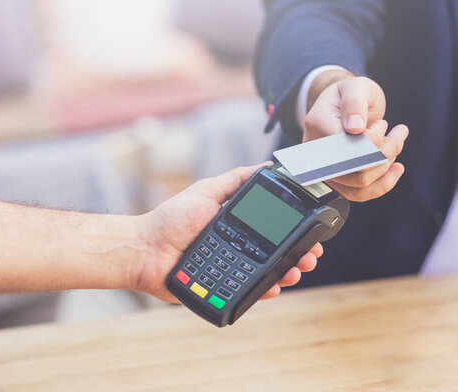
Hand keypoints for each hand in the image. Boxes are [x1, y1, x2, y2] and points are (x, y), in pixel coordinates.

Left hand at [134, 163, 322, 301]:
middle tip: (310, 255)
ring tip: (297, 269)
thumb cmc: (172, 219)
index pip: (275, 229)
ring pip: (269, 273)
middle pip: (278, 253)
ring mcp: (234, 268)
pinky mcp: (224, 288)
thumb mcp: (207, 190)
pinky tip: (276, 285)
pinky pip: (250, 291)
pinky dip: (266, 290)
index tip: (312, 233)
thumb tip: (267, 165)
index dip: (296, 232)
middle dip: (300, 254)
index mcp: (240, 226)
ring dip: (289, 272)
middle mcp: (241, 247)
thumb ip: (236, 179)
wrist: (145, 250)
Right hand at [303, 72, 408, 201]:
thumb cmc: (351, 94)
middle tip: (397, 133)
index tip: (382, 125)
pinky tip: (396, 168)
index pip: (347, 146)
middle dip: (385, 153)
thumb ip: (354, 102)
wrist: (346, 106)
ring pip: (359, 184)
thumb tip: (355, 127)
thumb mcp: (356, 87)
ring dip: (386, 165)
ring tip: (396, 142)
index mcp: (317, 124)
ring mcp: (325, 168)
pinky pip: (359, 194)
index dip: (373, 141)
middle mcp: (315, 151)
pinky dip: (383, 183)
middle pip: (354, 168)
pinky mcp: (337, 180)